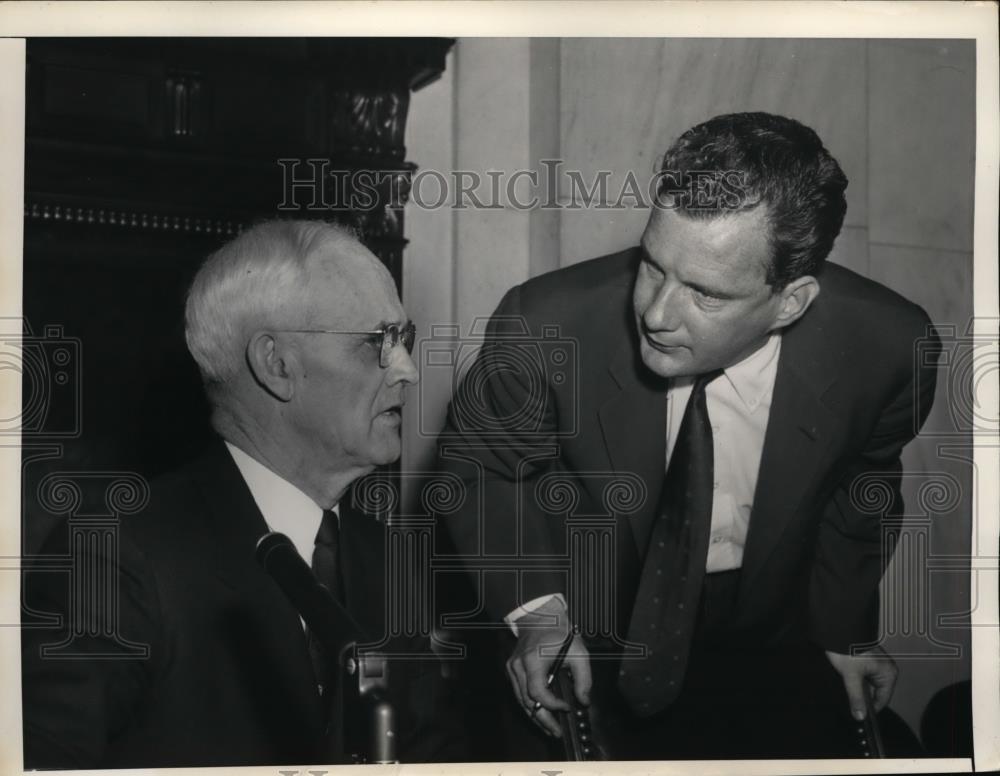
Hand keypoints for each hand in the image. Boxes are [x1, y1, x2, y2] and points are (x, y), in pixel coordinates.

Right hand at [505, 598, 591, 736]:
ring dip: (535, 716)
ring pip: (520, 700)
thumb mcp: (578, 652)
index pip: (538, 692)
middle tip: (556, 732)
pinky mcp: (511, 669)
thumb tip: (583, 701)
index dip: (552, 705)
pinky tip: (541, 713)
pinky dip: (529, 705)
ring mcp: (512, 668)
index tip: (566, 708)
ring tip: (550, 728)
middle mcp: (518, 666)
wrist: (540, 618)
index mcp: (533, 660)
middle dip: (543, 719)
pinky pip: (518, 692)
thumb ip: (584, 678)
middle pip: (527, 701)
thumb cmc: (558, 633)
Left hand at [825, 646, 897, 719]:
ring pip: (869, 685)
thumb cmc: (848, 648)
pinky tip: (849, 677)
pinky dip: (857, 680)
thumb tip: (860, 715)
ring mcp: (877, 664)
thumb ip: (856, 697)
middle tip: (852, 699)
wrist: (839, 630)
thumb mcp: (851, 676)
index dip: (872, 709)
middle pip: (876, 692)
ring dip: (859, 687)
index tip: (862, 715)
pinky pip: (865, 676)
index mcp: (888, 673)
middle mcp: (886, 669)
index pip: (883, 699)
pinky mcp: (868, 660)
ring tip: (849, 683)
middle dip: (864, 697)